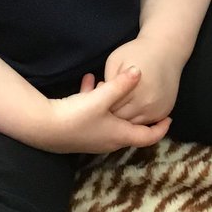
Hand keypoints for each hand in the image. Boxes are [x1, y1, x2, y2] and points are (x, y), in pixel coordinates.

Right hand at [45, 68, 170, 152]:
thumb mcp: (102, 98)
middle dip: (135, 110)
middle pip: (130, 127)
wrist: (42, 128)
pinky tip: (88, 81)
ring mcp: (94, 137)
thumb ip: (121, 84)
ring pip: (110, 118)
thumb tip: (138, 71)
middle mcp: (109, 140)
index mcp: (120, 135)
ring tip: (109, 81)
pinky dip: (96, 100)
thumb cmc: (76, 116)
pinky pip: (94, 115)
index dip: (161, 128)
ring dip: (112, 101)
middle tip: (143, 95)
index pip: (148, 137)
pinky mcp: (80, 131)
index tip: (169, 118)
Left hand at [104, 35, 184, 123]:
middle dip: (112, 114)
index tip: (98, 96)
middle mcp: (147, 104)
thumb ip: (109, 84)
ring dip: (124, 118)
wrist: (166, 50)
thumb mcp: (114, 62)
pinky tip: (130, 107)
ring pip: (134, 124)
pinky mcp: (165, 111)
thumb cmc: (137, 52)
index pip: (111, 109)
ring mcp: (158, 110)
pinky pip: (146, 122)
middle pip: (122, 120)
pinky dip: (137, 118)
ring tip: (119, 103)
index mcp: (133, 90)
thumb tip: (103, 101)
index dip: (102, 104)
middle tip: (107, 101)